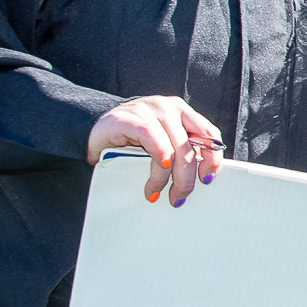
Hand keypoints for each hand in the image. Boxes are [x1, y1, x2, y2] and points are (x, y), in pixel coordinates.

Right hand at [87, 96, 224, 206]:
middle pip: (190, 148)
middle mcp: (170, 108)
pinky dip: (157, 163)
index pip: (209, 134)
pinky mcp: (131, 118)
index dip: (212, 159)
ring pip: (172, 149)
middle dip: (186, 179)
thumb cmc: (132, 139)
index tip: (207, 180)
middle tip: (178, 198)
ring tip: (156, 193)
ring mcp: (150, 110)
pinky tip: (151, 180)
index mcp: (183, 112)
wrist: (93, 127)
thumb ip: (180, 151)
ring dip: (165, 178)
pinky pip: (152, 140)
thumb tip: (201, 179)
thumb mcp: (162, 142)